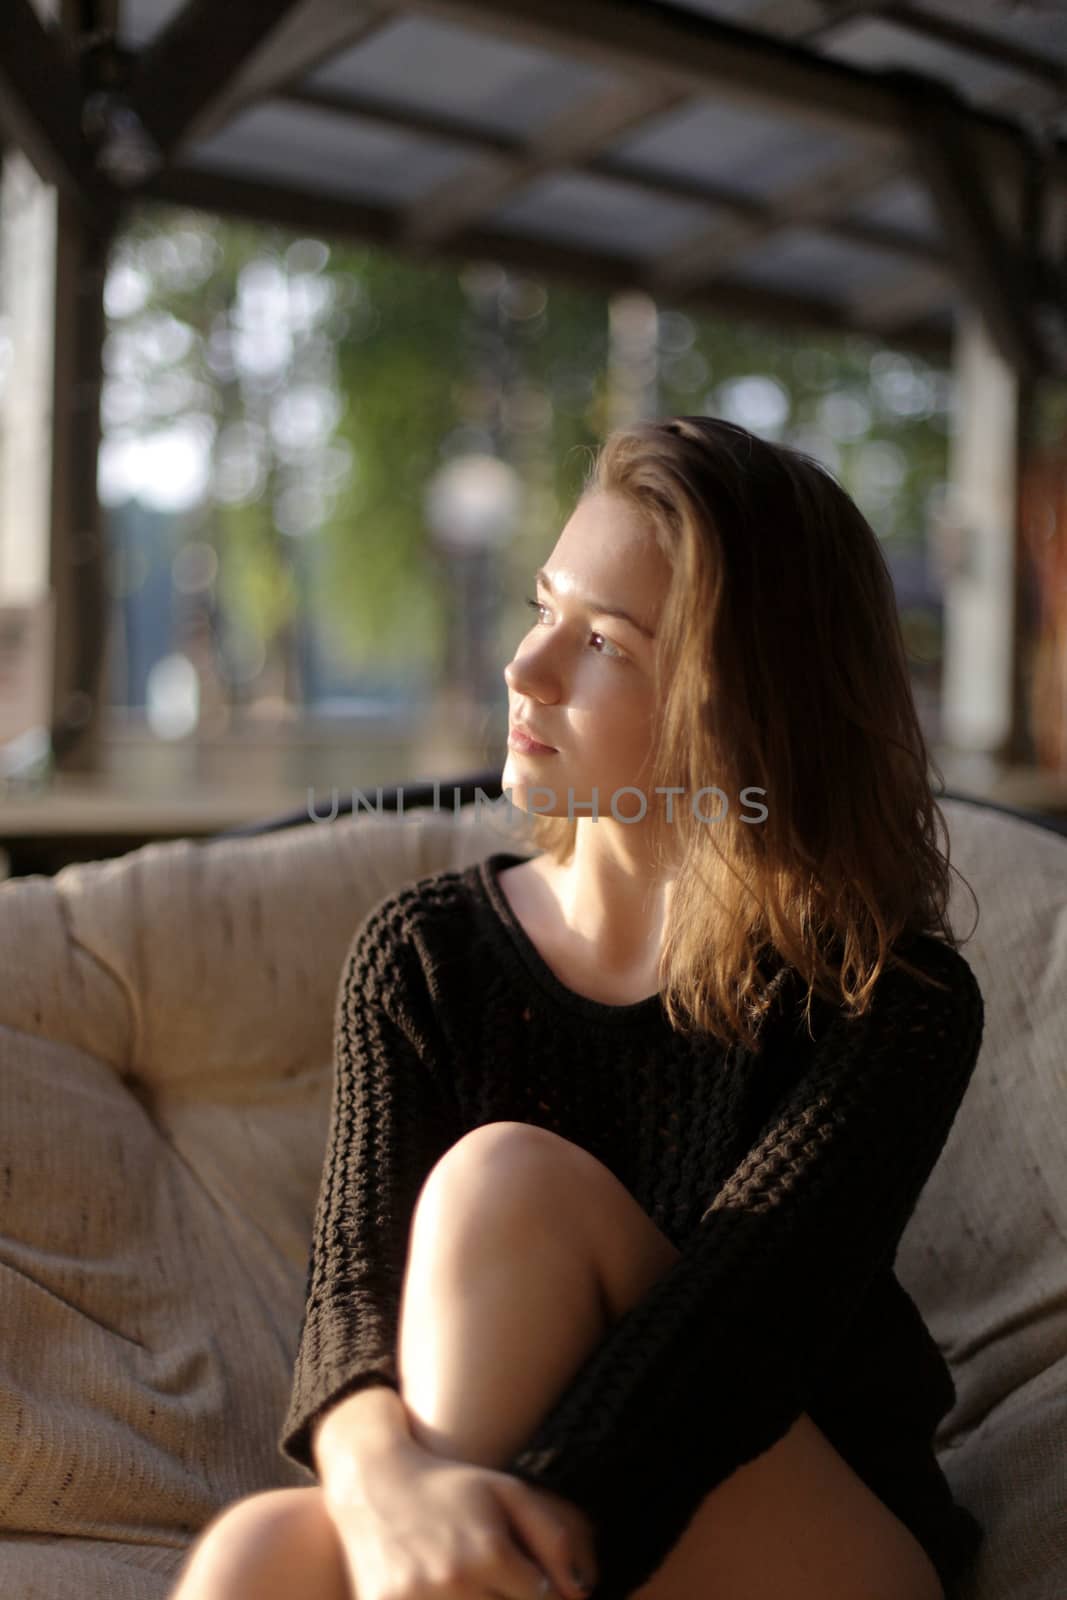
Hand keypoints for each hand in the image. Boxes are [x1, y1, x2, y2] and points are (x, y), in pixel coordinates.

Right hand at [323, 1439, 598, 1599]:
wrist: (374, 1484)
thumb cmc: (452, 1489)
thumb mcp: (508, 1493)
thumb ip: (553, 1538)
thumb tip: (580, 1594)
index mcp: (488, 1552)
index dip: (547, 1598)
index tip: (534, 1585)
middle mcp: (453, 1582)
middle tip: (502, 1585)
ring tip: (480, 1587)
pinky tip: (448, 1593)